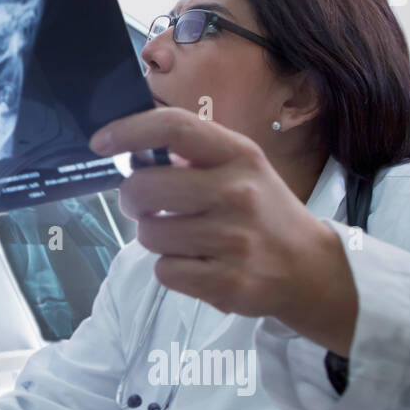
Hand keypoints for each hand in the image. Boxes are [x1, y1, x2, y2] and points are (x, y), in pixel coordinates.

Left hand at [88, 107, 358, 353]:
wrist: (310, 269)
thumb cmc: (261, 211)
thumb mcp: (241, 167)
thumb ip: (193, 154)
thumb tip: (128, 147)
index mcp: (239, 155)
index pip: (174, 128)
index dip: (128, 131)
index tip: (100, 143)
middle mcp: (237, 192)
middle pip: (143, 188)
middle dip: (133, 200)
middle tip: (147, 206)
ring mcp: (234, 239)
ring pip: (149, 234)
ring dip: (155, 237)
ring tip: (185, 237)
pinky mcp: (227, 282)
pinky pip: (164, 270)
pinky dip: (172, 268)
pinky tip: (199, 262)